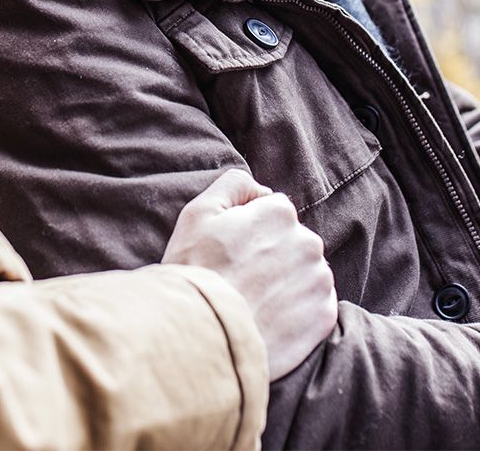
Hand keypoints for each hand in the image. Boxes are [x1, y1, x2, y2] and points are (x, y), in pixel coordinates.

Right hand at [162, 169, 336, 380]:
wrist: (206, 335)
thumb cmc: (197, 269)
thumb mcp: (199, 211)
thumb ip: (233, 184)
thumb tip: (261, 190)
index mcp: (280, 213)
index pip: (272, 209)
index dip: (248, 226)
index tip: (230, 247)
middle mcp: (308, 242)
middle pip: (291, 239)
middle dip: (271, 251)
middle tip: (239, 274)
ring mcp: (319, 281)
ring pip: (304, 270)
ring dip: (285, 279)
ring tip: (253, 296)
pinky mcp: (324, 317)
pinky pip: (314, 303)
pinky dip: (296, 308)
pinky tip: (269, 315)